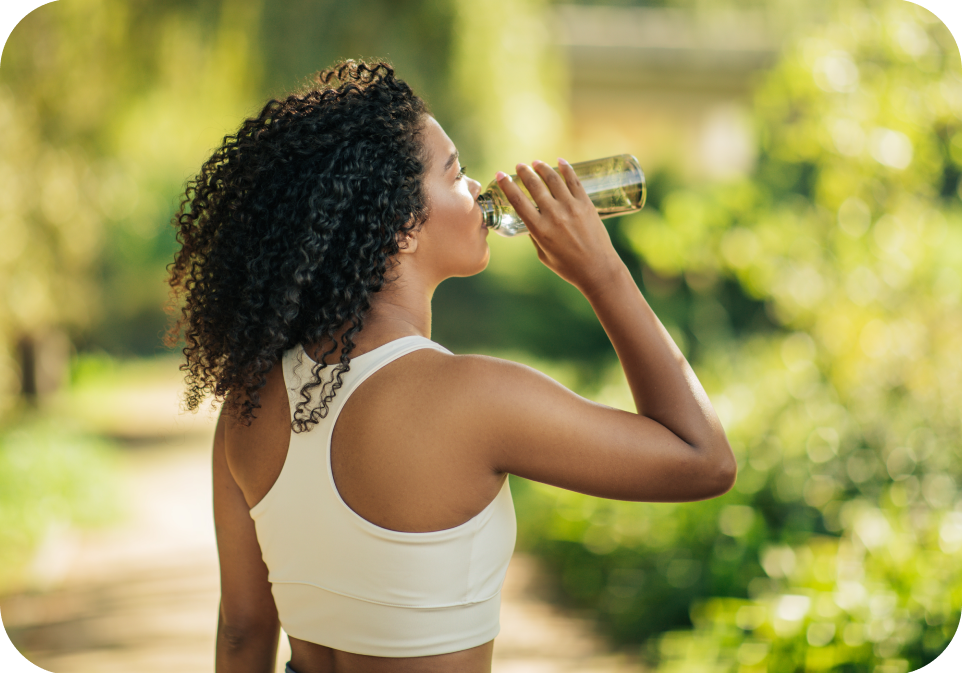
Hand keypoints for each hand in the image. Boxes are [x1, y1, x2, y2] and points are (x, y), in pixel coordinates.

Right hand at [496, 159, 623, 293]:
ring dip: (543, 168)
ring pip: (554, 179)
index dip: (507, 185)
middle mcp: (554, 215)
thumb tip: (531, 220)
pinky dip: (566, 169)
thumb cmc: (568, 267)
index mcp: (539, 230)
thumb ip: (535, 236)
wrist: (598, 270)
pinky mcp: (586, 204)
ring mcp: (571, 208)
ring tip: (536, 163)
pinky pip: (575, 181)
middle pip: (535, 186)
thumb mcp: (543, 255)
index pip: (518, 201)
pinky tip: (560, 162)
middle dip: (524, 172)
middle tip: (519, 166)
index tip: (501, 174)